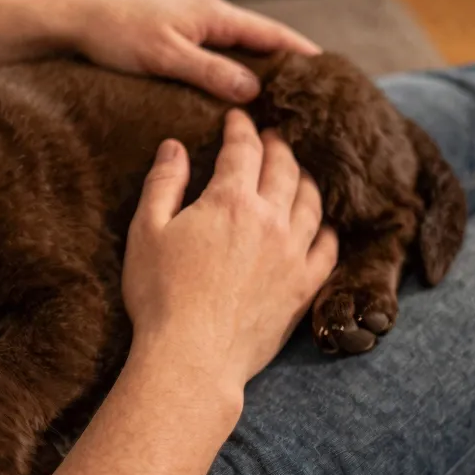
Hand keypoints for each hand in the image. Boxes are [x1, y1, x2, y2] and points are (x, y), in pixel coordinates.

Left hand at [35, 0, 319, 102]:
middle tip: (321, 101)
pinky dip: (238, 74)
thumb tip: (255, 92)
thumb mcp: (165, 57)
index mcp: (216, 16)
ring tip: (289, 105)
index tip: (334, 81)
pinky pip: (220, 58)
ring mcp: (195, 27)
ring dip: (264, 73)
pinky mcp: (177, 40)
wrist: (74, 20)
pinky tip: (240, 98)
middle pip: (264, 43)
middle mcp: (211, 17)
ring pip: (242, 52)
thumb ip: (210, 73)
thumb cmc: (116, 35)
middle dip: (291, 68)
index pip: (275, 36)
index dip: (305, 58)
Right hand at [122, 111, 337, 392]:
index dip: (240, 127)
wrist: (192, 357)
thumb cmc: (159, 295)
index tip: (237, 118)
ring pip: (311, 201)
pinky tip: (318, 223)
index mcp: (229, 201)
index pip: (243, 149)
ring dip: (304, 178)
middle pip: (284, 167)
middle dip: (277, 145)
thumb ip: (163, 183)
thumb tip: (174, 146)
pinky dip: (325, 227)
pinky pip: (327, 246)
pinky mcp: (304, 285)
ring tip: (296, 171)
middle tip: (270, 136)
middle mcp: (270, 219)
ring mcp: (293, 253)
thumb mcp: (146, 232)